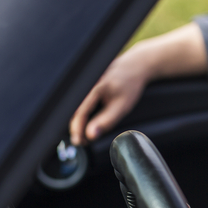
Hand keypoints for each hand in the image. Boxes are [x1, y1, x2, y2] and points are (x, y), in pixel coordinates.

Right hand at [69, 23, 207, 145]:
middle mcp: (85, 81)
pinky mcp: (83, 82)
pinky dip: (81, 112)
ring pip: (74, 105)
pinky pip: (77, 100)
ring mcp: (83, 80)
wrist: (134, 65)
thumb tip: (90, 135)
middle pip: (73, 109)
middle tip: (83, 141)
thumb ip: (106, 121)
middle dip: (76, 127)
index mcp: (94, 86)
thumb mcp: (122, 106)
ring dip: (78, 121)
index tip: (79, 141)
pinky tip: (87, 120)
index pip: (79, 112)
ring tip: (85, 133)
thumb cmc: (130, 84)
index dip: (77, 129)